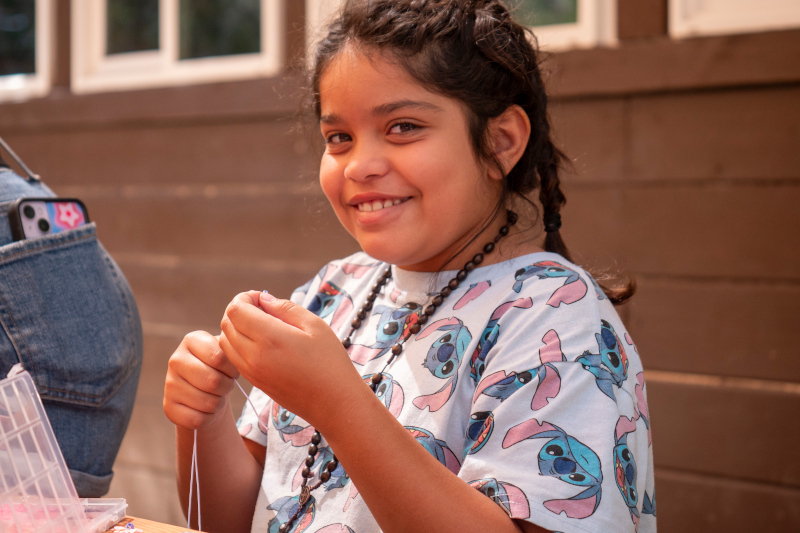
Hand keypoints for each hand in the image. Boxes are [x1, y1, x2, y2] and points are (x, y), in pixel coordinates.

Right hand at [163, 330, 239, 429]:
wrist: (205, 390)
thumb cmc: (220, 368)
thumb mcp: (226, 352)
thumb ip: (230, 346)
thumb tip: (232, 339)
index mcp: (191, 340)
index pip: (219, 358)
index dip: (232, 370)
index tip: (232, 371)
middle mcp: (176, 360)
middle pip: (213, 381)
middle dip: (227, 387)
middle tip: (226, 385)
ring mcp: (169, 384)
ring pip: (207, 402)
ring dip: (219, 403)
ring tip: (217, 396)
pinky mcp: (168, 407)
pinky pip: (197, 419)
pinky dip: (209, 418)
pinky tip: (207, 409)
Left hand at [219, 291, 364, 430]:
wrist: (334, 403)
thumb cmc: (330, 362)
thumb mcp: (315, 326)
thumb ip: (285, 308)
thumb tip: (263, 300)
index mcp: (269, 338)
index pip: (235, 310)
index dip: (245, 297)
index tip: (262, 299)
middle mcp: (254, 356)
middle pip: (226, 324)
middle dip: (239, 311)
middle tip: (262, 309)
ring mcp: (252, 372)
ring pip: (225, 342)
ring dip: (236, 328)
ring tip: (262, 326)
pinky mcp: (255, 383)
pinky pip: (234, 358)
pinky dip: (239, 345)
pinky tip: (263, 343)